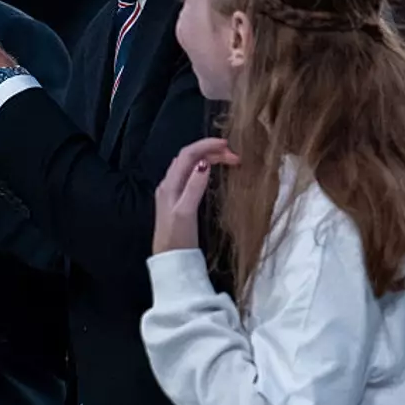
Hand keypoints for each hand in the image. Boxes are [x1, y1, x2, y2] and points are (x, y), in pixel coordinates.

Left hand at [152, 138, 239, 255]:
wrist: (170, 260)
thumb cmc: (177, 238)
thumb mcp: (186, 211)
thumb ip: (194, 186)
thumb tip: (204, 162)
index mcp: (170, 184)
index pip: (187, 154)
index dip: (206, 145)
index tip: (228, 144)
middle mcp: (169, 184)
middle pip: (189, 157)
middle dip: (210, 151)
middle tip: (235, 156)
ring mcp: (172, 191)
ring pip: (189, 165)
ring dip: (207, 157)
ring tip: (228, 159)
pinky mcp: (177, 199)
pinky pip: (190, 175)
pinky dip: (203, 168)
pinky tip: (212, 171)